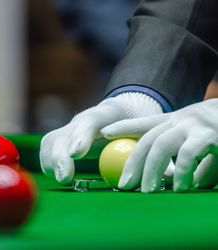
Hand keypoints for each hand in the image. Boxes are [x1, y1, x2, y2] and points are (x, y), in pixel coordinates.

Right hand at [40, 93, 162, 184]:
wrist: (122, 108)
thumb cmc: (136, 121)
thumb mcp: (147, 129)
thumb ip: (153, 148)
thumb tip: (168, 175)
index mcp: (106, 113)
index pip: (90, 121)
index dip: (80, 136)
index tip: (76, 154)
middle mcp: (83, 120)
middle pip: (63, 134)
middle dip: (60, 155)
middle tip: (66, 178)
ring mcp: (71, 128)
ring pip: (51, 142)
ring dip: (52, 161)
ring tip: (63, 179)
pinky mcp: (63, 138)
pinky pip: (49, 149)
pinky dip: (49, 162)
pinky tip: (57, 174)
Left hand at [101, 99, 217, 191]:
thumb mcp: (195, 140)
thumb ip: (181, 157)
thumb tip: (175, 180)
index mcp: (174, 121)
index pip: (144, 123)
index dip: (123, 127)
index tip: (104, 133)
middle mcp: (180, 120)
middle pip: (148, 141)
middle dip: (134, 163)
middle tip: (125, 185)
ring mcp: (193, 125)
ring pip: (162, 146)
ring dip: (153, 171)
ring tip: (149, 190)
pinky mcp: (208, 135)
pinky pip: (188, 155)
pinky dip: (182, 172)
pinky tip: (182, 187)